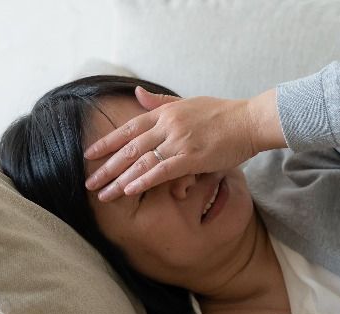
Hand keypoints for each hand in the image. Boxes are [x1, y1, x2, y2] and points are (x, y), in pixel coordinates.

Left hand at [83, 86, 257, 201]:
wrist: (250, 120)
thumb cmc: (223, 114)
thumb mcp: (188, 102)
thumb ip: (160, 102)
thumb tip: (137, 93)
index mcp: (165, 113)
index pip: (128, 128)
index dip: (107, 143)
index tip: (89, 155)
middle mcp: (167, 126)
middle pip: (129, 148)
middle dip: (106, 167)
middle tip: (89, 182)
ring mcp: (179, 141)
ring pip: (141, 161)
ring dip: (119, 180)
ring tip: (103, 194)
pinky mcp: (192, 157)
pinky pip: (162, 170)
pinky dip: (144, 181)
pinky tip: (129, 191)